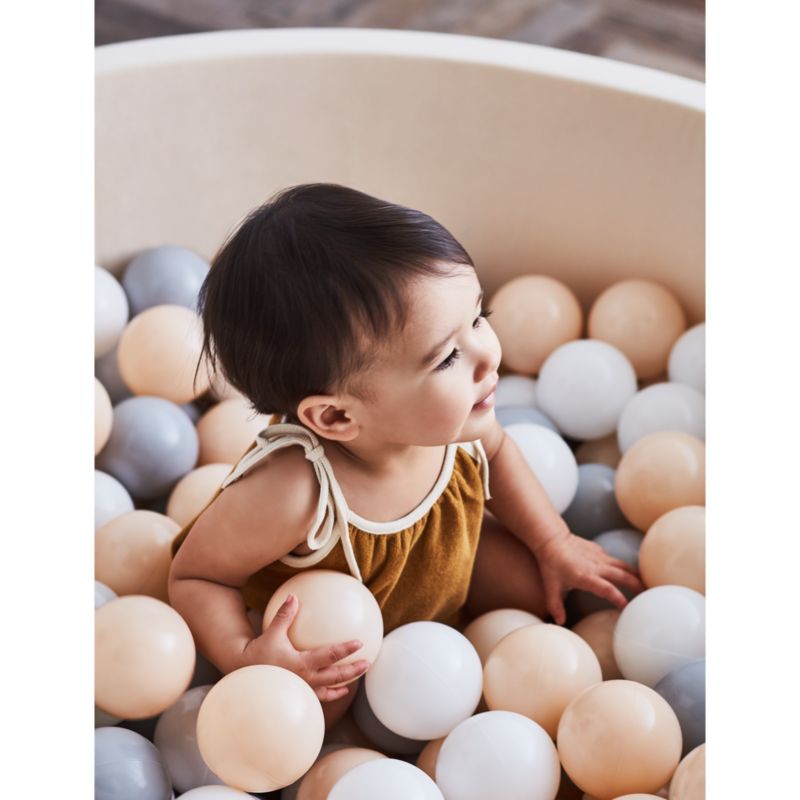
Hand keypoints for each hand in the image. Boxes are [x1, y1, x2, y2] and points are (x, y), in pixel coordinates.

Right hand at [239, 593, 369, 702]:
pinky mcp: (299, 694)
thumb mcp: (271, 633)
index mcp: (301, 663)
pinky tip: (339, 691)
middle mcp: (305, 678)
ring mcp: (303, 689)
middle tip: (367, 663)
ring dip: (344, 683)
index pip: (329, 655)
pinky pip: (319, 696)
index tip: (359, 643)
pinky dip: (331, 694)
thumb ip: (284, 615)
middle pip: (335, 676)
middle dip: (353, 670)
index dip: (345, 649)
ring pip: (329, 688)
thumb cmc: (258, 653)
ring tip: (356, 679)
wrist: (244, 674)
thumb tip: (293, 596)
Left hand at [534, 530, 644, 624]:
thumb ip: (555, 605)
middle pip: (623, 576)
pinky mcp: (599, 550)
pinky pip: (614, 560)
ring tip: (646, 585)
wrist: (551, 539)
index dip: (619, 599)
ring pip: (623, 566)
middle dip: (637, 586)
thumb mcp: (551, 587)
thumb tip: (559, 621)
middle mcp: (596, 566)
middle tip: (648, 597)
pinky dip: (623, 567)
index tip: (628, 608)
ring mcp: (599, 557)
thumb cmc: (551, 563)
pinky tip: (628, 574)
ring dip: (635, 575)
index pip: (607, 589)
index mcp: (586, 577)